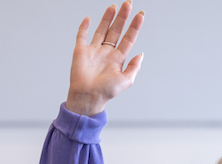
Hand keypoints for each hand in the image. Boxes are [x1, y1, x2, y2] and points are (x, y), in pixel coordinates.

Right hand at [66, 1, 144, 115]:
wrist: (88, 96)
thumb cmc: (107, 91)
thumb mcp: (126, 81)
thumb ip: (134, 67)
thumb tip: (141, 54)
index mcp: (118, 59)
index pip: (128, 39)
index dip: (135, 27)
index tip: (141, 15)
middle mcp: (107, 52)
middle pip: (116, 30)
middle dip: (123, 17)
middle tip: (129, 3)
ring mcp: (94, 50)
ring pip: (102, 30)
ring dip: (108, 18)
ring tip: (115, 6)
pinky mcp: (81, 51)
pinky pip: (82, 36)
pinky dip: (84, 27)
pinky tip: (89, 18)